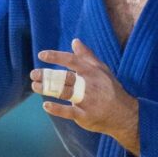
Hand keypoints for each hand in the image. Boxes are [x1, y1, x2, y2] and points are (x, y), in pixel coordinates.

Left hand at [30, 38, 139, 155]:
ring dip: (47, 89)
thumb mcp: (102, 69)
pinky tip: (46, 105)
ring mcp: (86, 100)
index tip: (41, 55)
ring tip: (34, 86)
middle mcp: (88, 85)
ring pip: (63, 93)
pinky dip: (57, 109)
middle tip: (33, 74)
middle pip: (64, 78)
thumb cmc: (110, 89)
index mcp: (91, 72)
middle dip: (47, 75)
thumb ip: (87, 56)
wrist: (124, 114)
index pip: (71, 61)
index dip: (56, 57)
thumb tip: (75, 41)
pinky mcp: (85, 115)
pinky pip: (69, 112)